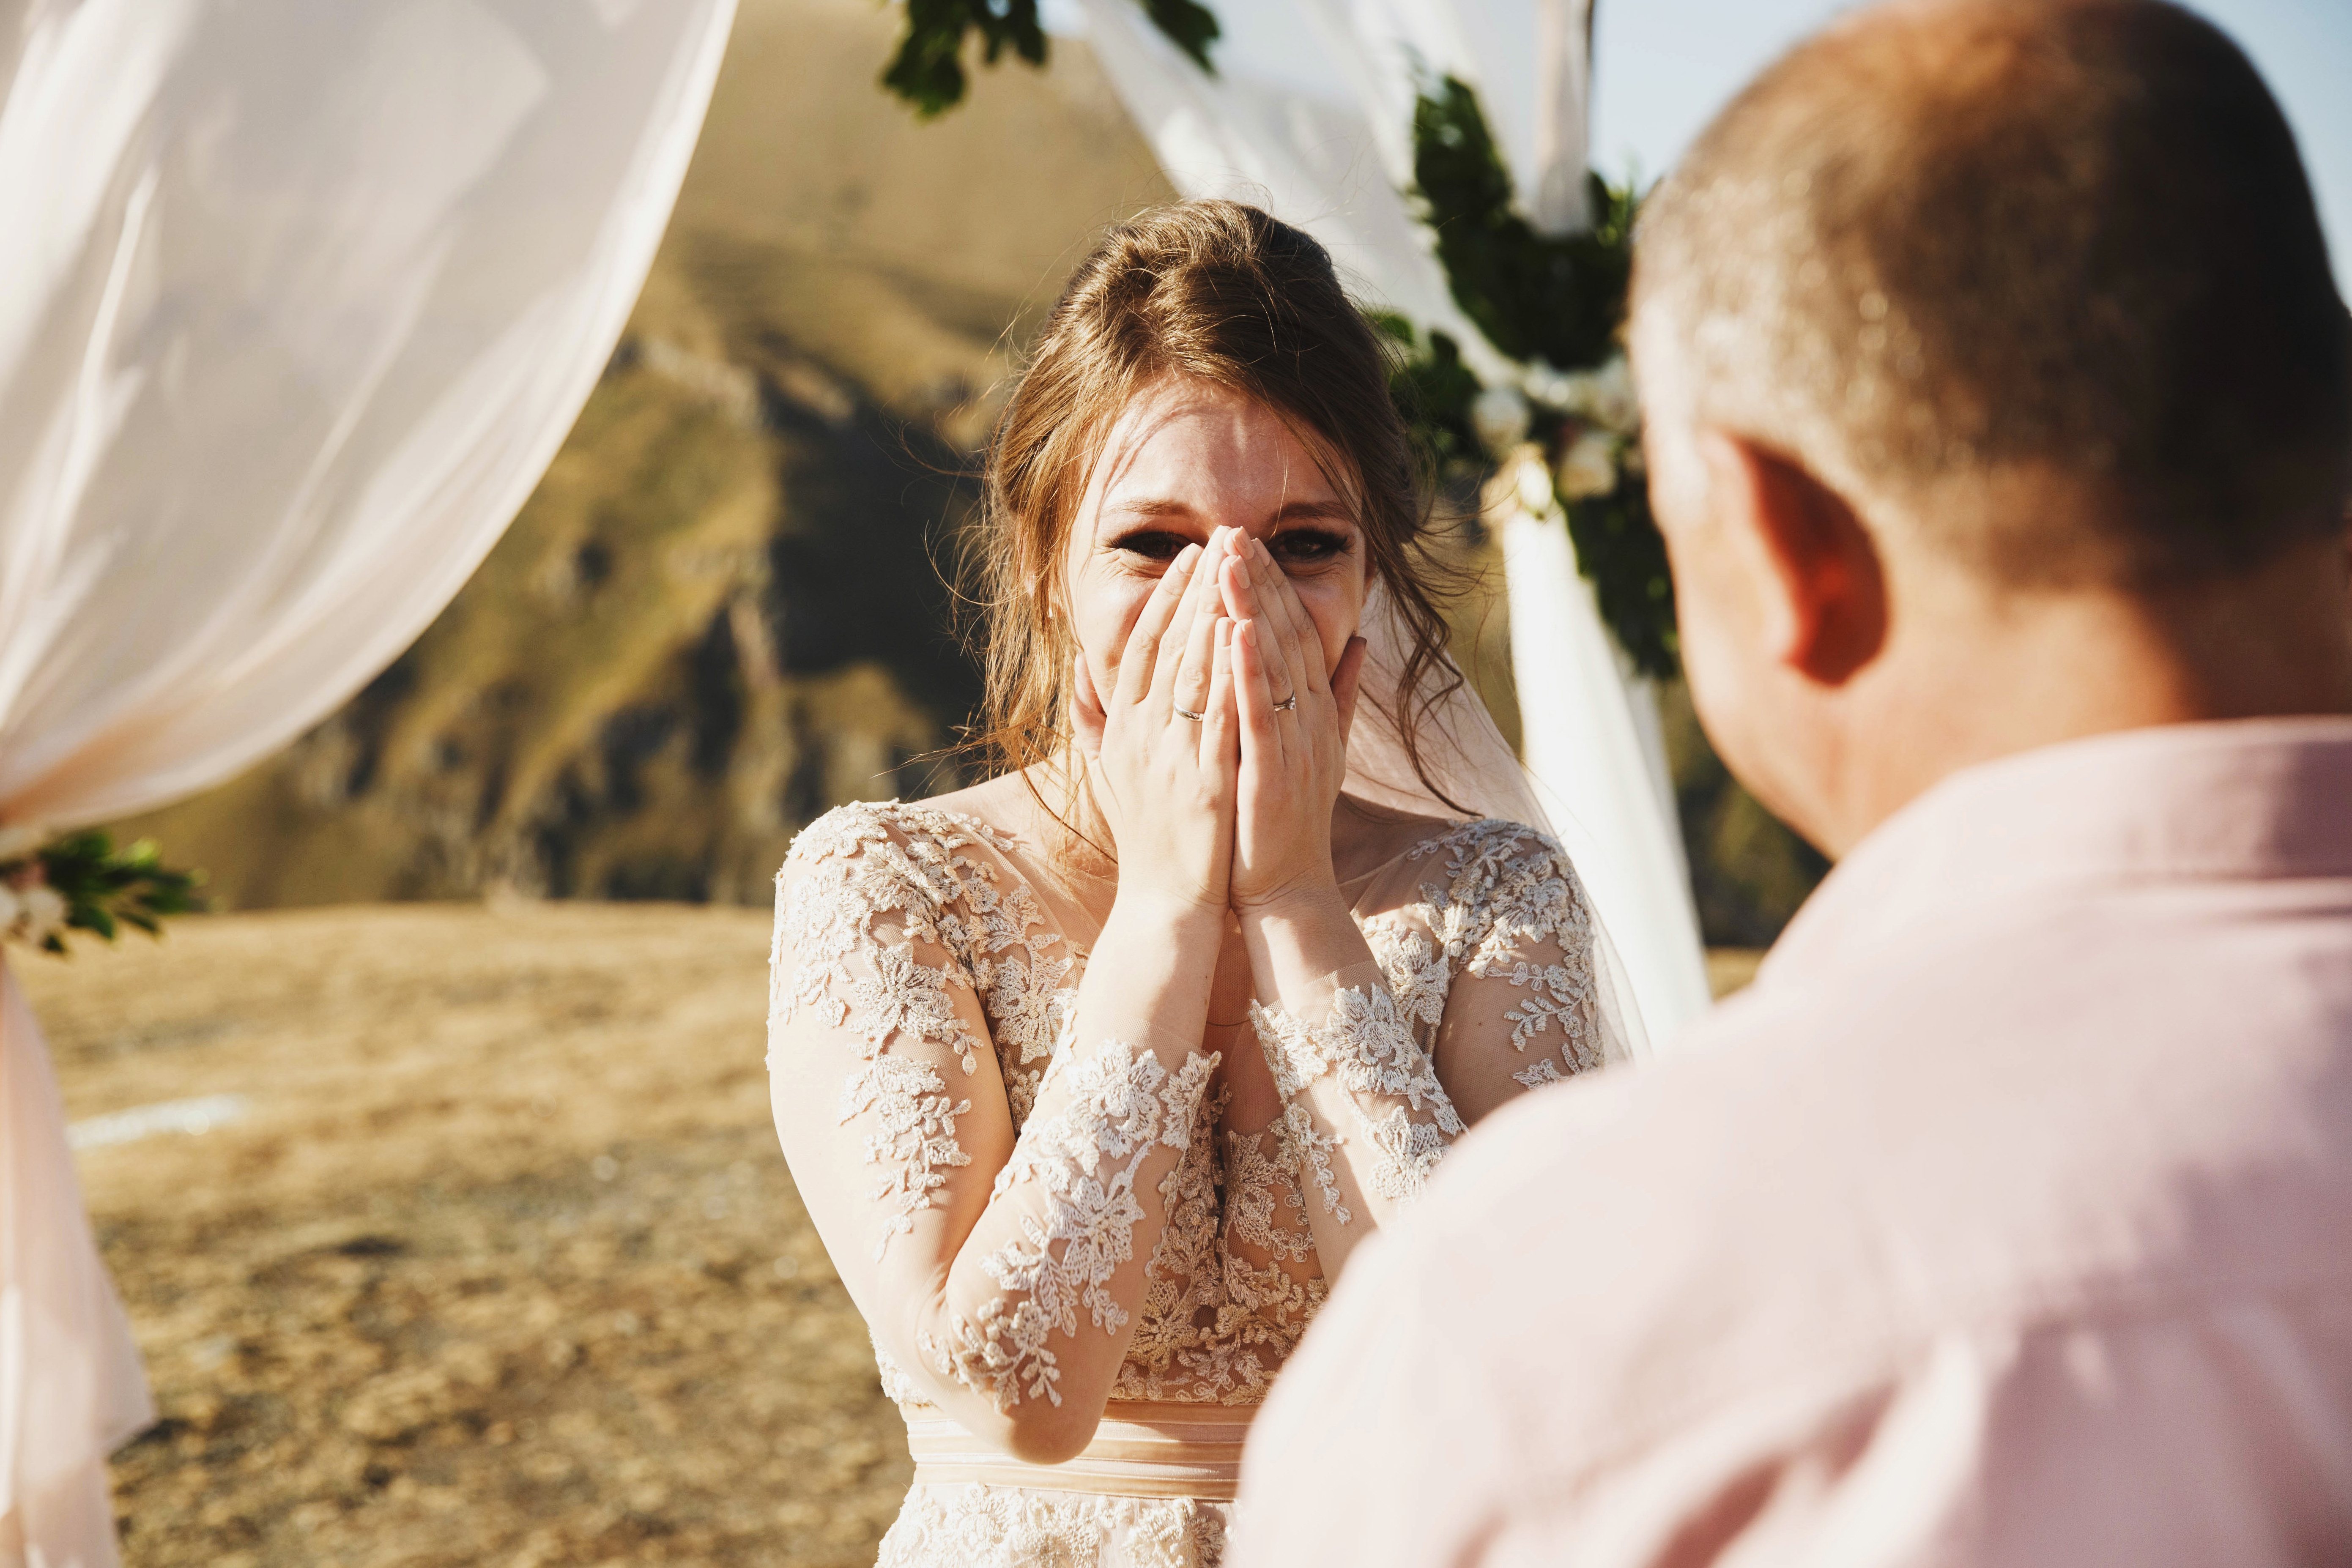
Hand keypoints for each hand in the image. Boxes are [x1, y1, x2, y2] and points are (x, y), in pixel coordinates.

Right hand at [1072, 527, 1241, 916]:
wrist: (1165, 903)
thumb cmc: (1148, 835)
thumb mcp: (1112, 769)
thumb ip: (1094, 717)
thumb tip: (1081, 666)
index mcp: (1124, 729)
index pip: (1144, 647)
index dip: (1168, 598)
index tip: (1192, 557)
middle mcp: (1140, 736)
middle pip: (1168, 647)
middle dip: (1196, 589)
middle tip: (1221, 539)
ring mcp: (1170, 759)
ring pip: (1190, 672)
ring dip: (1213, 615)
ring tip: (1236, 568)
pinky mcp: (1202, 784)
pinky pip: (1215, 720)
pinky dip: (1226, 675)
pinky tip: (1244, 637)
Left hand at [1219, 535, 1367, 915]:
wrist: (1284, 888)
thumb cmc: (1283, 820)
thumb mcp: (1315, 749)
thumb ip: (1336, 697)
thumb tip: (1360, 642)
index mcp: (1314, 713)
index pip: (1295, 636)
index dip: (1273, 588)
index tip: (1246, 544)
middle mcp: (1311, 721)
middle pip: (1286, 638)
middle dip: (1260, 583)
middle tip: (1233, 532)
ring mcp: (1295, 745)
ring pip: (1274, 665)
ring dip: (1253, 609)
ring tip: (1229, 561)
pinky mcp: (1275, 772)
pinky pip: (1262, 712)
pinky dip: (1250, 670)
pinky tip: (1234, 630)